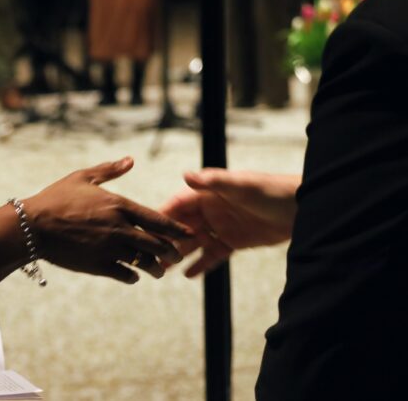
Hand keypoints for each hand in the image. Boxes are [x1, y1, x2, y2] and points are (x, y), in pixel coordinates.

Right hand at [23, 157, 191, 282]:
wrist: (32, 225)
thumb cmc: (56, 198)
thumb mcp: (83, 178)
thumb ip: (110, 170)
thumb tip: (131, 160)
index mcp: (119, 205)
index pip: (157, 219)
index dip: (176, 229)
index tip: (188, 234)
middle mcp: (118, 227)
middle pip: (156, 244)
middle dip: (170, 252)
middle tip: (177, 256)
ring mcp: (108, 248)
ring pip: (143, 262)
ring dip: (155, 268)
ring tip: (159, 272)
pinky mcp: (97, 265)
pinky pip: (124, 273)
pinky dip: (132, 276)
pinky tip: (133, 276)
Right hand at [159, 169, 299, 277]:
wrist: (302, 208)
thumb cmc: (271, 190)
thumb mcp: (241, 185)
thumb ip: (212, 181)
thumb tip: (185, 175)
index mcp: (209, 193)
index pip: (178, 204)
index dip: (162, 216)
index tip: (146, 228)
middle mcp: (211, 210)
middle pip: (182, 227)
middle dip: (166, 240)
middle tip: (151, 255)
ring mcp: (222, 227)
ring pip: (194, 243)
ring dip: (179, 254)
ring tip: (163, 268)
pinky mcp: (234, 242)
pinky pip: (213, 255)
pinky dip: (201, 265)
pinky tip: (188, 275)